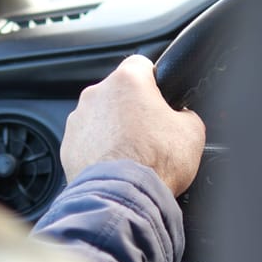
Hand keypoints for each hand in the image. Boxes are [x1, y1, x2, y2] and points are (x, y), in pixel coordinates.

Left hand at [60, 55, 205, 195]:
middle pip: (118, 92)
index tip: (159, 95)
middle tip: (149, 132)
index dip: (154, 80)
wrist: (123, 197)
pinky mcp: (68, 144)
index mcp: (128, 81)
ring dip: (114, 128)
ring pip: (100, 116)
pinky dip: (98, 148)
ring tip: (131, 154)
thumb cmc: (154, 163)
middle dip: (132, 108)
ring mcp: (79, 119)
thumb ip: (186, 114)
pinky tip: (115, 165)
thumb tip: (182, 117)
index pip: (142, 64)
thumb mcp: (192, 132)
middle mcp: (97, 94)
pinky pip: (87, 140)